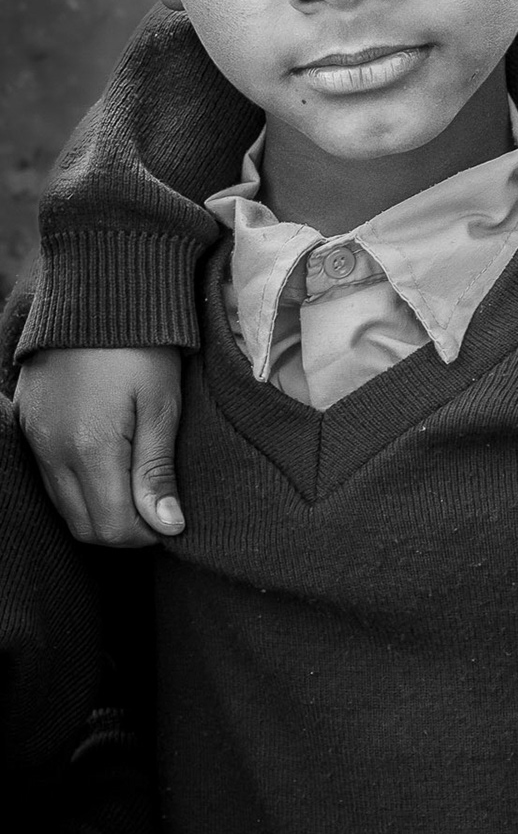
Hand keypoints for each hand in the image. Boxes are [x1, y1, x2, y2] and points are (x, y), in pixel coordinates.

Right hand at [15, 347, 184, 545]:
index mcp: (90, 449)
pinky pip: (50, 479)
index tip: (173, 520)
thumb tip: (167, 527)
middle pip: (84, 526)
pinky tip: (111, 469)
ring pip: (65, 506)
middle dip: (123, 529)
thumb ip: (158, 471)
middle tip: (159, 508)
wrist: (96, 298)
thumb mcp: (163, 406)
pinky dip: (80, 488)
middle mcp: (52, 452)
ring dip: (101, 510)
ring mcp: (34, 440)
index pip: (111, 528)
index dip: (146, 535)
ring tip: (139, 488)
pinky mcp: (27, 427)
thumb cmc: (141, 349)